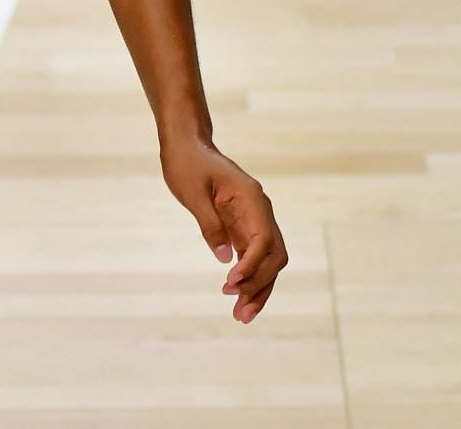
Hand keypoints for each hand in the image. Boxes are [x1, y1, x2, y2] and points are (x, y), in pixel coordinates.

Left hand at [160, 136, 286, 324]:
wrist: (187, 145)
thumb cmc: (187, 163)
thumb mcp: (192, 192)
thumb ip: (210, 225)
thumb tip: (225, 259)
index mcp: (252, 198)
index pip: (263, 239)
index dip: (252, 264)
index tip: (231, 281)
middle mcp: (260, 210)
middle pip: (274, 255)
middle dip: (260, 285)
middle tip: (239, 312)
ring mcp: (254, 220)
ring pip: (267, 261)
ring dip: (258, 288)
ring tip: (242, 316)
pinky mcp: (243, 228)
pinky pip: (253, 257)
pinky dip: (249, 278)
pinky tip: (238, 297)